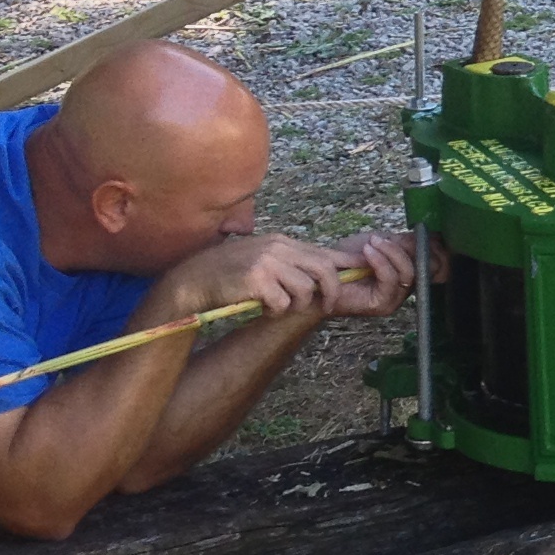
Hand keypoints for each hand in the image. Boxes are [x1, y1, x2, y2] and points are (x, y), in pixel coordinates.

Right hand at [157, 232, 370, 321]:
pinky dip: (277, 312)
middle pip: (324, 270)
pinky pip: (283, 303)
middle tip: (325, 307)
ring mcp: (267, 262)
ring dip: (296, 305)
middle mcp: (278, 248)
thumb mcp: (263, 258)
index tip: (360, 275)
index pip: (324, 252)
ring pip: (306, 289)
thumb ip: (289, 262)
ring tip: (279, 307)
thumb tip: (322, 274)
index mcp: (282, 242)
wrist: (194, 279)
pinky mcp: (256, 279)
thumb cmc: (230, 273)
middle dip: (332, 292)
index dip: (346, 265)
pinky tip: (264, 310)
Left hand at [319, 230, 424, 317]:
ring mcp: (396, 299)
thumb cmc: (344, 261)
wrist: (319, 278)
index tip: (421, 232)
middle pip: (426, 268)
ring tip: (372, 244)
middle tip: (386, 238)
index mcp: (407, 272)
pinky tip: (368, 253)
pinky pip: (391, 281)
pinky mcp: (383, 305)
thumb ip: (399, 241)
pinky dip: (381, 263)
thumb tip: (420, 236)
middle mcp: (405, 288)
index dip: (434, 248)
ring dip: (391, 253)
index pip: (435, 263)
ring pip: (409, 274)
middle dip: (408, 248)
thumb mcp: (377, 243)